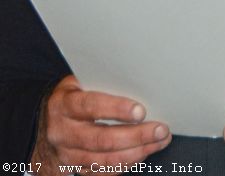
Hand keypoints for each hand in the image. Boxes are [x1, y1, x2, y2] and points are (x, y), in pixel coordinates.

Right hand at [31, 75, 170, 173]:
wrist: (42, 122)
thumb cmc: (70, 96)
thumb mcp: (79, 81)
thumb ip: (101, 82)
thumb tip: (138, 78)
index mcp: (63, 104)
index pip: (90, 106)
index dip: (116, 109)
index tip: (140, 111)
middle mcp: (62, 132)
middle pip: (101, 139)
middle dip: (135, 136)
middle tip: (160, 129)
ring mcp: (66, 155)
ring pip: (104, 161)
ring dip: (136, 153)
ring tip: (159, 141)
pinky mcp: (72, 170)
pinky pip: (102, 172)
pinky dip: (126, 165)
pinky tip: (144, 153)